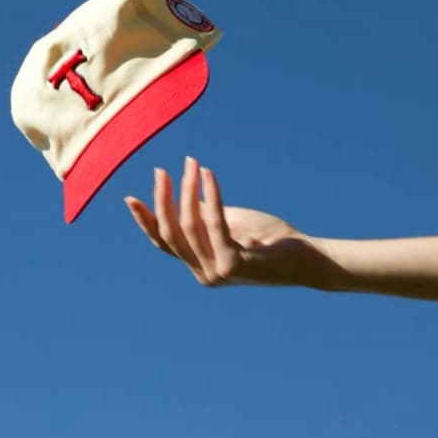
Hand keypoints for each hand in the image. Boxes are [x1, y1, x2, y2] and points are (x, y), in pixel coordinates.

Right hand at [124, 156, 322, 287]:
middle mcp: (203, 274)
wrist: (307, 259)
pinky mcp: (233, 264)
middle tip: (161, 170)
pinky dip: (210, 195)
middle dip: (163, 198)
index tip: (130, 197)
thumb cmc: (271, 239)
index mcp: (200, 265)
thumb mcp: (230, 221)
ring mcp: (217, 272)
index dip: (145, 220)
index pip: (163, 243)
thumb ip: (205, 213)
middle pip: (171, 232)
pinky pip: (214, 222)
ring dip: (188, 189)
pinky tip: (209, 173)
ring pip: (190, 225)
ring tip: (192, 164)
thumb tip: (183, 193)